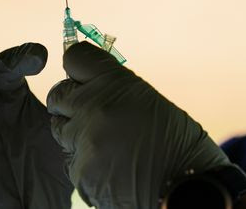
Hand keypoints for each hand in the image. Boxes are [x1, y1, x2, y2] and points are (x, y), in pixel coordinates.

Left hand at [47, 42, 245, 208]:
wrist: (187, 186)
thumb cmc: (176, 143)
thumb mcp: (148, 100)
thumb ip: (113, 88)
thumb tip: (87, 83)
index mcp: (115, 82)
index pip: (75, 59)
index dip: (77, 69)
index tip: (82, 78)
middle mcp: (95, 106)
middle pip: (58, 94)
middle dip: (70, 103)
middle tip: (89, 113)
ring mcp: (85, 141)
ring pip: (60, 129)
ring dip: (76, 134)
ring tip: (108, 144)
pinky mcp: (80, 172)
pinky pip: (71, 160)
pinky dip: (86, 163)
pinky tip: (111, 166)